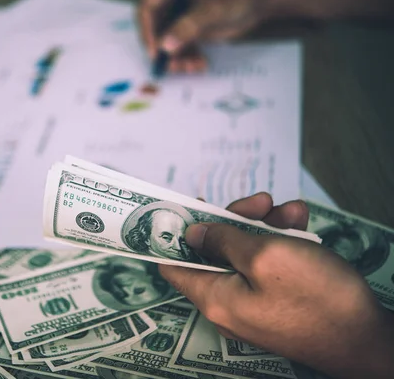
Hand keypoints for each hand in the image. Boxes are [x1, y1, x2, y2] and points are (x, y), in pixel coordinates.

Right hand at [138, 0, 393, 73]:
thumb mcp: (213, 8)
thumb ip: (188, 26)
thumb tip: (166, 45)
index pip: (148, 7)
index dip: (148, 30)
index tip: (155, 51)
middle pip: (156, 28)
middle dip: (163, 49)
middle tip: (171, 67)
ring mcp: (183, 15)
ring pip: (168, 41)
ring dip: (177, 58)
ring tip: (190, 67)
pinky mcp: (193, 28)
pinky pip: (182, 46)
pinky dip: (188, 58)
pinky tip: (199, 64)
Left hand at [159, 192, 393, 378]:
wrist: (368, 340)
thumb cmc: (317, 298)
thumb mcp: (265, 257)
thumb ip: (222, 241)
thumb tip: (192, 234)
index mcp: (214, 296)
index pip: (173, 266)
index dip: (173, 235)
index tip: (183, 208)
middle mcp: (228, 302)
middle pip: (215, 250)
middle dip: (236, 219)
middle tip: (260, 201)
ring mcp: (254, 302)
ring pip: (246, 252)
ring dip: (266, 226)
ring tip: (293, 212)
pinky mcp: (278, 301)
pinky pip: (269, 265)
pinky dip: (282, 242)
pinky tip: (301, 225)